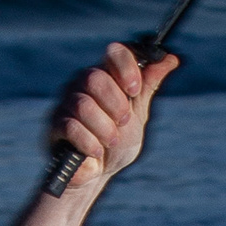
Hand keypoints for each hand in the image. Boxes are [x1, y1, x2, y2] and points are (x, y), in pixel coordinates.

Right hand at [44, 41, 178, 191]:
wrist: (101, 173)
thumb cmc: (119, 140)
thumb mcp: (138, 112)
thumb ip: (149, 85)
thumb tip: (170, 59)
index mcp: (106, 75)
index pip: (115, 53)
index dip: (126, 68)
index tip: (134, 90)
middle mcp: (82, 83)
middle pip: (95, 78)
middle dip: (115, 104)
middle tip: (123, 121)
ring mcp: (66, 103)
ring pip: (83, 105)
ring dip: (105, 128)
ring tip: (112, 141)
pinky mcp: (55, 125)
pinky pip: (71, 127)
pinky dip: (89, 142)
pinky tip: (96, 152)